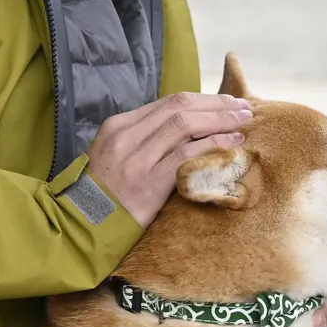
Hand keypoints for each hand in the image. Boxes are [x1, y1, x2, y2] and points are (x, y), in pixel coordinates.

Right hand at [85, 92, 252, 226]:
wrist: (83, 226)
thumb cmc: (105, 194)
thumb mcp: (114, 155)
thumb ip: (142, 138)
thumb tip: (185, 128)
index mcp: (118, 126)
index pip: (167, 103)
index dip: (202, 100)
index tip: (225, 102)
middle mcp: (126, 136)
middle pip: (179, 107)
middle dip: (216, 104)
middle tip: (242, 106)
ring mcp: (136, 158)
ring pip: (186, 125)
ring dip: (221, 120)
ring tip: (243, 121)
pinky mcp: (149, 182)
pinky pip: (188, 154)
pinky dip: (214, 145)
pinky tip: (233, 144)